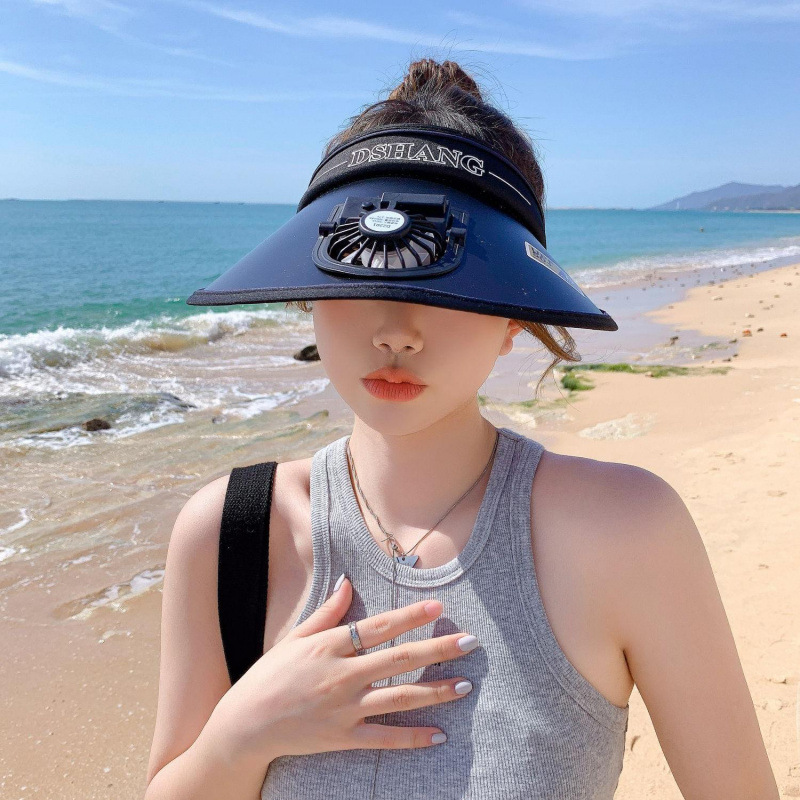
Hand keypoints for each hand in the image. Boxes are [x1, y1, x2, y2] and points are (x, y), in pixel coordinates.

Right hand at [211, 575, 477, 764]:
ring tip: (464, 683)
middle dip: (437, 649)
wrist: (244, 727)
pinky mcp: (343, 737)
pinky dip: (413, 737)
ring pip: (399, 698)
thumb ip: (326, 613)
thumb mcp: (294, 638)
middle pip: (399, 659)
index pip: (378, 627)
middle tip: (470, 641)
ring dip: (435, 690)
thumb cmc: (268, 677)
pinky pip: (385, 738)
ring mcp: (344, 709)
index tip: (438, 606)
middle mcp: (341, 676)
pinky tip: (440, 733)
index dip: (410, 616)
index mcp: (329, 646)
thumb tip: (348, 583)